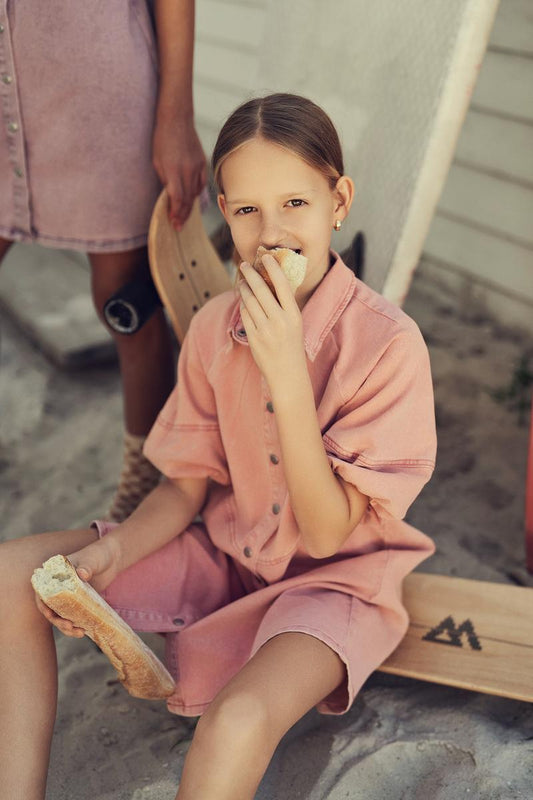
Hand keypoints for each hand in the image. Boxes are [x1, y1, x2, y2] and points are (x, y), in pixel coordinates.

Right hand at [34, 537, 120, 637]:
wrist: (113, 558)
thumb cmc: (99, 555)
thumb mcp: (92, 560)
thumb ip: (87, 566)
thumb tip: (81, 574)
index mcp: (55, 575)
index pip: (42, 593)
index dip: (43, 606)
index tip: (50, 615)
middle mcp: (59, 587)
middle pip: (51, 608)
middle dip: (57, 621)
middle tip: (69, 626)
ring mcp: (69, 596)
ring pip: (62, 616)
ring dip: (66, 627)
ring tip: (79, 633)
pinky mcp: (79, 603)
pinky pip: (73, 616)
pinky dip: (76, 625)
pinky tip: (84, 631)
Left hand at [152, 115, 206, 230]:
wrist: (177, 119)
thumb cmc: (162, 139)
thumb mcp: (157, 161)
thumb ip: (165, 180)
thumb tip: (170, 197)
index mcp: (174, 170)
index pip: (177, 198)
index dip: (176, 213)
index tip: (174, 222)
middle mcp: (188, 170)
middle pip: (188, 199)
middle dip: (183, 215)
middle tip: (179, 227)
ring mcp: (197, 167)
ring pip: (195, 193)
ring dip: (189, 207)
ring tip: (183, 216)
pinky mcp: (202, 163)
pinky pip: (201, 184)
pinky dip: (196, 193)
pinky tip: (191, 199)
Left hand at [238, 256, 306, 388]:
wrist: (287, 374)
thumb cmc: (292, 347)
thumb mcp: (295, 324)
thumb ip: (284, 306)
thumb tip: (271, 284)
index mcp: (294, 315)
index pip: (283, 285)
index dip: (273, 269)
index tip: (266, 257)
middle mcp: (280, 321)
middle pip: (261, 290)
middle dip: (250, 274)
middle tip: (244, 264)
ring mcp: (265, 329)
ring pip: (249, 301)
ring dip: (244, 288)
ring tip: (241, 281)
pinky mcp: (253, 337)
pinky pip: (244, 315)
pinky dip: (242, 305)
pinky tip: (243, 300)